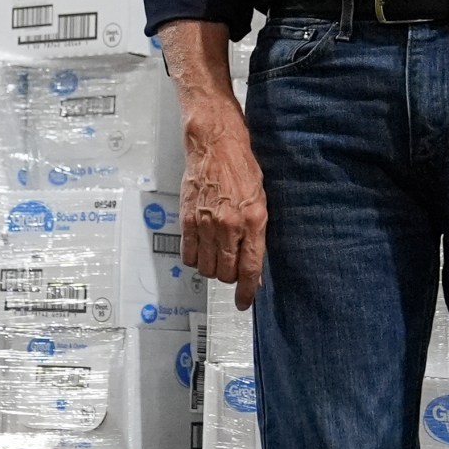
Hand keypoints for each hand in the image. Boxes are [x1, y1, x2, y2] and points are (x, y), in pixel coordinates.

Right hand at [180, 101, 267, 308]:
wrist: (215, 145)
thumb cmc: (242, 169)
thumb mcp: (261, 201)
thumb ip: (257, 236)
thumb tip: (255, 268)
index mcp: (253, 221)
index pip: (250, 269)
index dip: (247, 292)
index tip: (244, 303)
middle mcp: (229, 225)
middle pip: (226, 272)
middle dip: (230, 277)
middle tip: (232, 267)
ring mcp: (206, 223)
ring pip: (206, 267)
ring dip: (212, 268)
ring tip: (216, 255)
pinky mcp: (187, 218)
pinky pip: (188, 253)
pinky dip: (194, 258)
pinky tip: (200, 249)